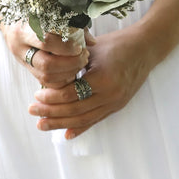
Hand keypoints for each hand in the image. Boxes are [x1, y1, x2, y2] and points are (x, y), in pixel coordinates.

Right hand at [0, 20, 94, 88]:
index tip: (79, 46)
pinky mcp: (27, 70)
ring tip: (80, 63)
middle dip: (70, 63)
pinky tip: (71, 71)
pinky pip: (45, 82)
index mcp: (23, 29)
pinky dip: (61, 80)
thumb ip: (72, 25)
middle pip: (46, 64)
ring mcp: (21, 60)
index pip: (45, 42)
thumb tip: (91, 41)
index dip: (66, 47)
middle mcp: (19, 48)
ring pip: (45, 76)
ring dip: (67, 73)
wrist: (9, 21)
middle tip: (84, 57)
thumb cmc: (33, 13)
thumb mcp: (49, 13)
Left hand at [28, 24, 160, 138]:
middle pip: (74, 110)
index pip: (70, 94)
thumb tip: (45, 76)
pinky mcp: (118, 106)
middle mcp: (110, 94)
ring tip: (42, 125)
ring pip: (84, 119)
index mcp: (102, 77)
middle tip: (33, 111)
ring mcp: (115, 102)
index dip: (50, 97)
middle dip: (51, 113)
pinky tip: (66, 134)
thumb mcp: (91, 49)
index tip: (36, 95)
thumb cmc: (116, 44)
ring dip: (61, 123)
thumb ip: (71, 64)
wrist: (146, 48)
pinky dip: (80, 128)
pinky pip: (96, 120)